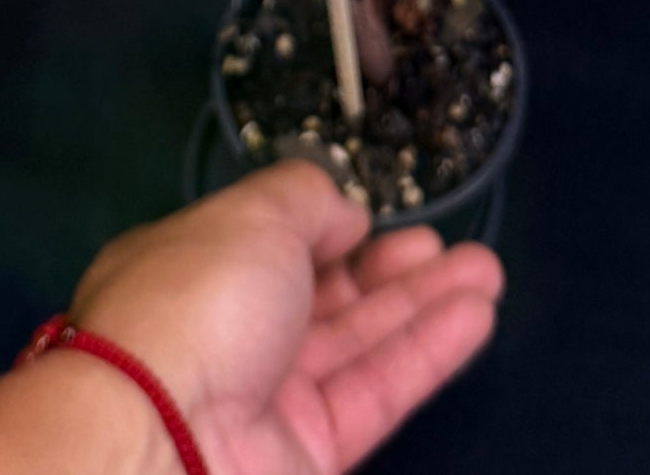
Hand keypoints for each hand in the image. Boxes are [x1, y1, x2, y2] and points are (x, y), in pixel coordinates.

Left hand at [70, 159, 503, 473]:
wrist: (164, 440)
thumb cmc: (198, 302)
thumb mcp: (250, 214)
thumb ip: (307, 201)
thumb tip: (346, 215)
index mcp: (193, 268)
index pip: (269, 243)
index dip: (326, 230)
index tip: (376, 215)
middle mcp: (229, 333)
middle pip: (322, 296)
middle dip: (389, 267)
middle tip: (447, 245)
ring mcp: (269, 400)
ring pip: (359, 343)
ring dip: (424, 304)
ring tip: (486, 270)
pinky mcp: (310, 454)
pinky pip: (377, 392)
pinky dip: (427, 352)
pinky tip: (474, 314)